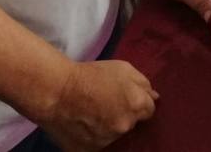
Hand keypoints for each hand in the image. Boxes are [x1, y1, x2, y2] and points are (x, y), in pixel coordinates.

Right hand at [38, 60, 157, 151]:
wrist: (56, 91)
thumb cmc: (90, 75)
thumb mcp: (122, 68)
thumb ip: (142, 83)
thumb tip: (153, 97)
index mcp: (136, 105)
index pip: (149, 111)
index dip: (138, 103)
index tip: (126, 99)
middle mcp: (124, 126)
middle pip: (131, 124)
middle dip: (123, 115)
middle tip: (106, 104)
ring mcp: (106, 141)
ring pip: (113, 136)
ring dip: (108, 128)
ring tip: (91, 114)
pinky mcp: (88, 151)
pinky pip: (95, 145)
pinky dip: (92, 137)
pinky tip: (82, 125)